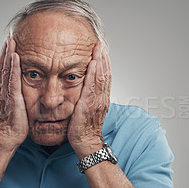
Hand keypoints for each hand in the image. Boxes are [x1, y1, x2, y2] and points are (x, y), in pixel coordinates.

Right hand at [0, 37, 27, 148]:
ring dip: (8, 54)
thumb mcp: (14, 108)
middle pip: (2, 66)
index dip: (5, 57)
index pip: (3, 71)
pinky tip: (15, 57)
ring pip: (6, 70)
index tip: (9, 45)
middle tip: (9, 37)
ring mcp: (5, 93)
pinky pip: (13, 80)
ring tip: (11, 41)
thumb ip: (15, 98)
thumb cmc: (12, 126)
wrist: (7, 138)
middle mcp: (1, 90)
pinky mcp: (12, 98)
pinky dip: (13, 67)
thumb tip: (20, 92)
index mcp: (2, 92)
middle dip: (5, 51)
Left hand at [68, 42, 110, 158]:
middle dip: (103, 58)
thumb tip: (84, 89)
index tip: (101, 51)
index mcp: (101, 99)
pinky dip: (94, 73)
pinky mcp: (89, 105)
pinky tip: (93, 64)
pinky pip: (92, 86)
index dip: (104, 63)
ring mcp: (97, 101)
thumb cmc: (84, 129)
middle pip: (105, 74)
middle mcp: (102, 98)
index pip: (104, 78)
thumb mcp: (87, 110)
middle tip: (100, 44)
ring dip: (100, 62)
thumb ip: (88, 99)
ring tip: (98, 49)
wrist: (86, 143)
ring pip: (101, 78)